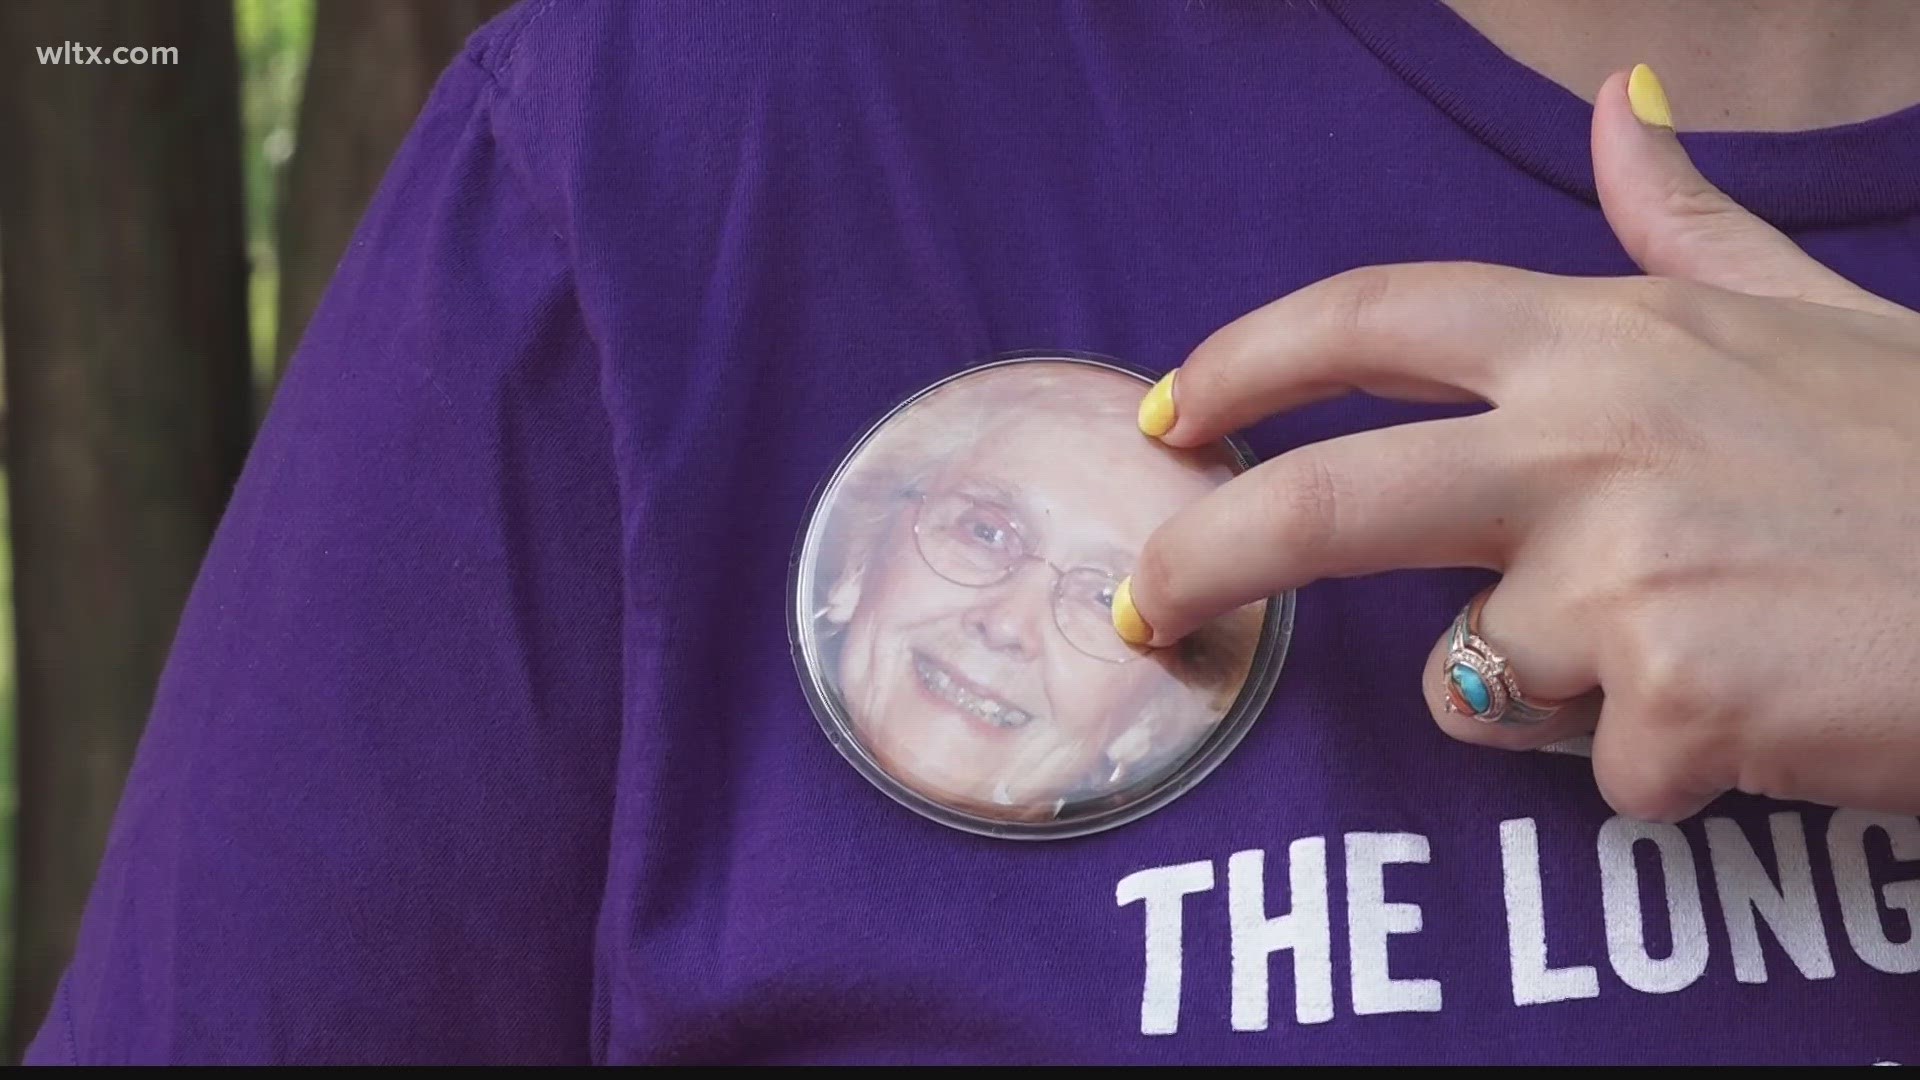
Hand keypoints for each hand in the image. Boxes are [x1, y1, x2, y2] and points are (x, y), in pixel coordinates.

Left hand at [1113, 65, 1919, 822]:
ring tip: (1706, 651)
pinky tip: (1770, 718)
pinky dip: (1668, 767)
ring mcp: (1623, 571)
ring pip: (1478, 676)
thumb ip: (1690, 227)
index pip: (1372, 317)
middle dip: (1199, 560)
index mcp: (1610, 338)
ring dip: (1559, 691)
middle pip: (1322, 502)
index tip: (1164, 413)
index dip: (1243, 360)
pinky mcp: (1670, 697)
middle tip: (1142, 611)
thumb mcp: (1816, 315)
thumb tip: (1623, 104)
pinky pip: (1599, 769)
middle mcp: (1590, 440)